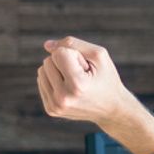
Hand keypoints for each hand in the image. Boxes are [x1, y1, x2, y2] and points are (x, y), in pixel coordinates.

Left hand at [36, 36, 153, 153]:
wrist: (112, 109)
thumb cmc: (106, 78)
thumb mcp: (99, 56)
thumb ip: (74, 44)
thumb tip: (47, 45)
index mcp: (78, 85)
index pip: (58, 53)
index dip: (75, 55)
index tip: (87, 68)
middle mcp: (63, 98)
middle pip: (47, 61)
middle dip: (65, 63)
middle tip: (82, 75)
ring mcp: (55, 106)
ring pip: (41, 71)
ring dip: (58, 71)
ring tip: (76, 82)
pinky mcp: (51, 109)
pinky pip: (41, 82)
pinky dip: (54, 81)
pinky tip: (69, 89)